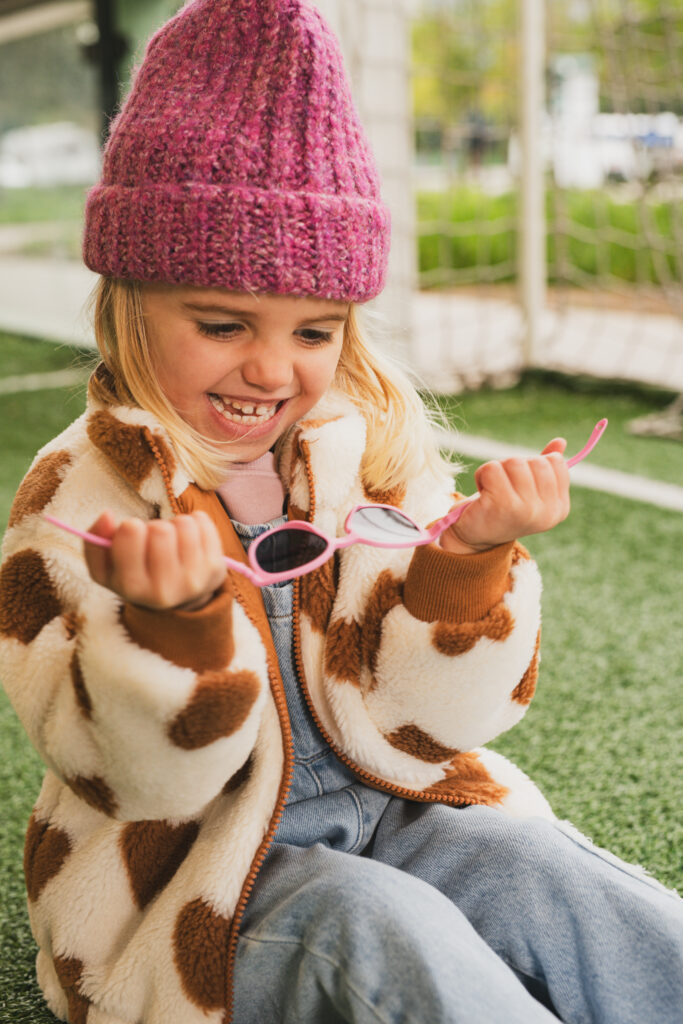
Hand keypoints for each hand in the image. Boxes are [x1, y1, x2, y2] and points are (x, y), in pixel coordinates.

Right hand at [83, 511, 227, 609]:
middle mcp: (164, 589)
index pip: (131, 534)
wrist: (175, 600)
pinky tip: (188, 539)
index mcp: (132, 587)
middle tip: (154, 541)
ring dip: (175, 525)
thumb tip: (106, 515)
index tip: (132, 532)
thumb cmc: (135, 575)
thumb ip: (94, 541)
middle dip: (154, 527)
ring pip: (184, 524)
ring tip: (171, 540)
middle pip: (161, 529)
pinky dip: (194, 522)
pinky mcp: (215, 569)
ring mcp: (193, 580)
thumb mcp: (106, 566)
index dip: (130, 526)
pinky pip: (203, 522)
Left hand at [440, 439, 570, 554]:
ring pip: (514, 462)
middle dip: (514, 467)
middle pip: (535, 461)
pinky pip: (492, 469)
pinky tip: (482, 494)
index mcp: (559, 507)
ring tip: (492, 490)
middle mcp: (547, 512)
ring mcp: (526, 510)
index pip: (555, 462)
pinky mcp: (501, 506)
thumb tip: (560, 441)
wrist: (474, 536)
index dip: (533, 465)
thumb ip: (546, 468)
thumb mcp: (528, 489)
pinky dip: (482, 475)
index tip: (520, 485)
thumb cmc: (502, 508)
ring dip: (496, 470)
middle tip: (503, 487)